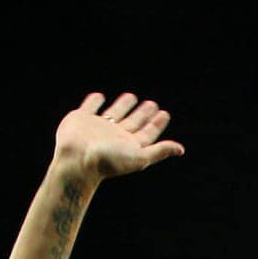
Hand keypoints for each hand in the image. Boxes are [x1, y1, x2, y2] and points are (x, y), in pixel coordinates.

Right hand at [54, 93, 183, 182]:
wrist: (76, 160)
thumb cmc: (108, 161)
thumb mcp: (139, 157)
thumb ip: (159, 151)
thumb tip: (181, 149)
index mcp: (128, 145)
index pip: (147, 133)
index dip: (156, 124)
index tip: (164, 113)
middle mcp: (114, 136)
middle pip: (133, 123)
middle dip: (143, 114)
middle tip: (152, 104)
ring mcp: (97, 127)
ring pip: (114, 113)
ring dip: (123, 106)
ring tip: (131, 97)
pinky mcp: (81, 119)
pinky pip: (89, 107)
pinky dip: (94, 101)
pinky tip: (99, 97)